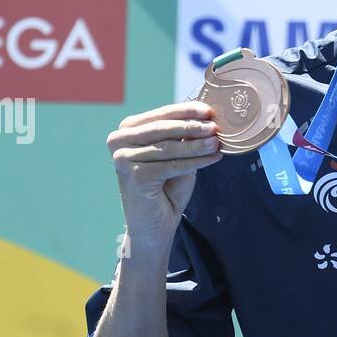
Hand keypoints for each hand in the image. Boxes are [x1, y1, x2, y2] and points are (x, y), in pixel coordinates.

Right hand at [106, 101, 222, 261]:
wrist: (154, 227)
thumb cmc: (166, 189)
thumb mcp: (177, 156)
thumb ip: (185, 137)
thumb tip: (207, 116)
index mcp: (127, 131)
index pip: (160, 115)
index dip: (186, 111)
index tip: (209, 109)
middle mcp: (119, 141)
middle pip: (162, 129)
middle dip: (192, 126)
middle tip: (215, 126)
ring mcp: (123, 159)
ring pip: (168, 147)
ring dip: (196, 144)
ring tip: (217, 141)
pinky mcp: (133, 176)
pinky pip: (171, 165)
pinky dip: (195, 161)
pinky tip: (213, 158)